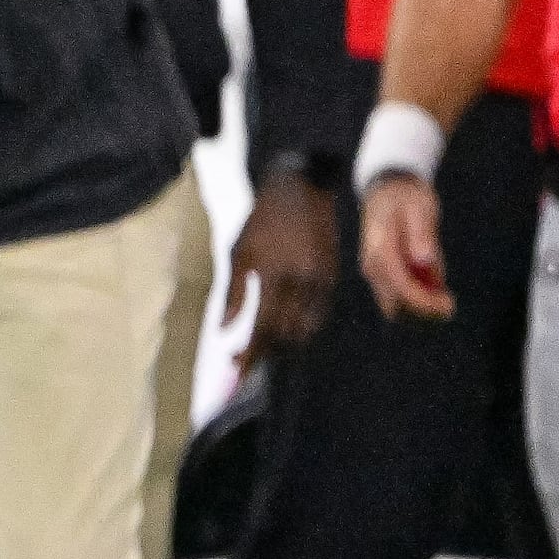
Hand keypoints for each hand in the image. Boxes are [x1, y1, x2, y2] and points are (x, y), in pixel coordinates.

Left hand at [225, 168, 337, 368]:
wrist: (302, 189)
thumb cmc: (263, 221)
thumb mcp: (239, 252)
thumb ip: (232, 293)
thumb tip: (224, 330)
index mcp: (276, 276)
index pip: (263, 327)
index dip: (251, 353)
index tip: (236, 369)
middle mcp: (304, 283)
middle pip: (287, 334)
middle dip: (265, 352)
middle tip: (244, 360)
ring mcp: (323, 281)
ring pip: (306, 328)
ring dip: (285, 344)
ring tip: (262, 348)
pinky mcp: (334, 277)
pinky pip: (319, 313)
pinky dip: (302, 327)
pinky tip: (285, 328)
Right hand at [357, 172, 452, 318]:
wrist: (386, 188)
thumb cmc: (406, 197)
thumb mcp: (420, 208)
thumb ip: (421, 234)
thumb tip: (423, 260)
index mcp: (381, 250)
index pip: (401, 286)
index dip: (425, 301)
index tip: (449, 305)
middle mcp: (372, 265)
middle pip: (395, 302)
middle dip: (423, 309)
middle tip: (450, 303)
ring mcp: (374, 270)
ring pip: (394, 303)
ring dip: (420, 305)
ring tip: (445, 295)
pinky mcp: (381, 272)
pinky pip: (396, 295)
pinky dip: (416, 296)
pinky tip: (434, 285)